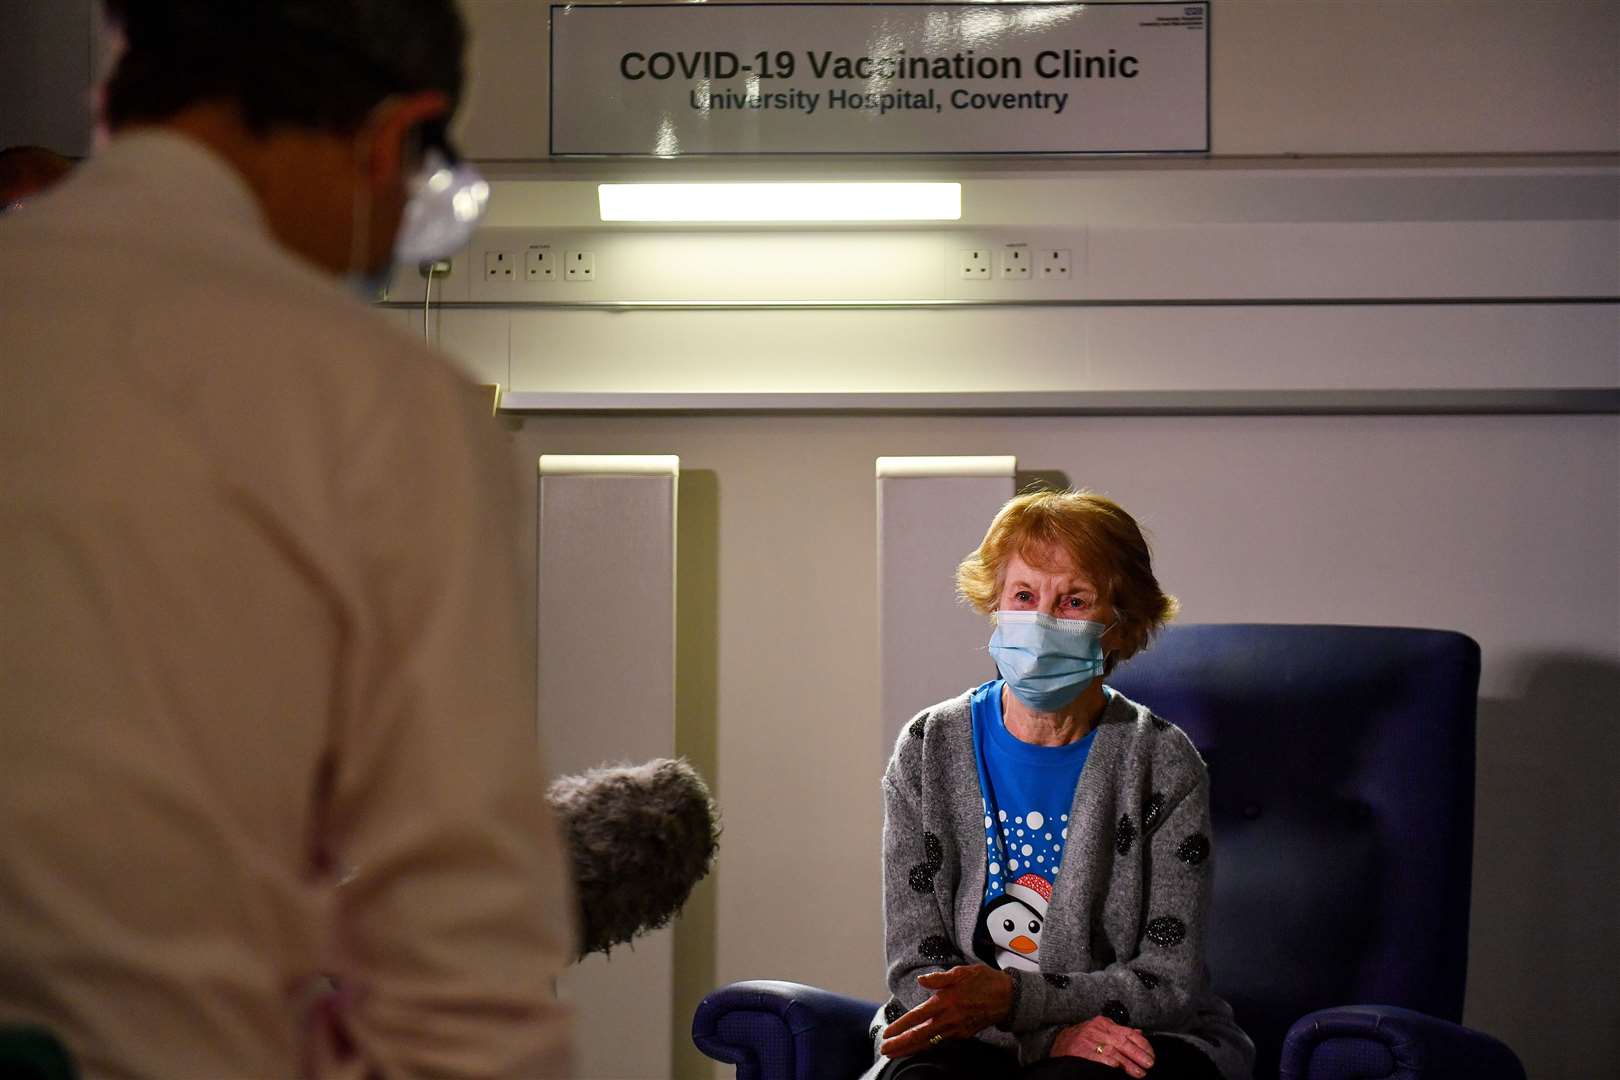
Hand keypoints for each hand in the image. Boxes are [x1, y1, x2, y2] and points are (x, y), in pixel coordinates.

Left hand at [879, 964, 1014, 1057]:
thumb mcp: (962, 972)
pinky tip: (915, 1048)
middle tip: (884, 1050)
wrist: (1009, 997)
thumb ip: (940, 978)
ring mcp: (956, 1029)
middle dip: (901, 1045)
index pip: (918, 1017)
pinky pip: (940, 1042)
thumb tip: (921, 980)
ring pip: (929, 1043)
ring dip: (910, 1049)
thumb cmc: (984, 981)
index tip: (887, 1033)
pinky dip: (925, 1047)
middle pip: (921, 1036)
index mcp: (946, 1002)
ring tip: (894, 1053)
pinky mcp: (963, 1034)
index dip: (901, 1026)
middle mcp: (949, 1019)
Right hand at [1051, 1015, 1155, 1077]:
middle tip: (1149, 1064)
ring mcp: (1089, 1040)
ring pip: (1114, 1051)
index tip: (1151, 1054)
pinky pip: (1098, 1057)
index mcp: (1104, 1023)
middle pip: (1123, 1042)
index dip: (1143, 1045)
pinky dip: (1109, 1062)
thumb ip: (1120, 1031)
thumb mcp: (1101, 1030)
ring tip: (1139, 1073)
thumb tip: (1140, 1033)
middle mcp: (1097, 1029)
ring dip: (1128, 1064)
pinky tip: (1117, 1068)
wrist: (1058, 1042)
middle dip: (1139, 1054)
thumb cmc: (1083, 1038)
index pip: (1129, 1032)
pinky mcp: (1081, 1051)